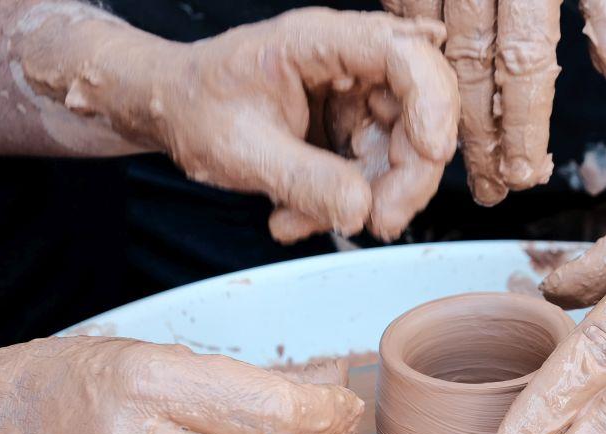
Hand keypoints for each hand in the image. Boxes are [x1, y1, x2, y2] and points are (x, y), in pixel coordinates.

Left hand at [15, 7, 458, 241]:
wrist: (173, 111)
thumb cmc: (197, 107)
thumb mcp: (243, 150)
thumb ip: (305, 180)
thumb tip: (360, 210)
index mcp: (320, 41)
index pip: (404, 53)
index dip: (432, 101)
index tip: (432, 152)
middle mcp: (347, 62)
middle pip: (418, 109)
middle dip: (408, 174)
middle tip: (380, 221)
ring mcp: (353, 96)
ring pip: (404, 148)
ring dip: (371, 198)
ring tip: (304, 218)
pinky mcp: (350, 128)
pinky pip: (375, 171)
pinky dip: (346, 203)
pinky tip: (298, 215)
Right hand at [383, 0, 605, 203]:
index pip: (525, 67)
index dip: (525, 127)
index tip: (526, 174)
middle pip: (476, 73)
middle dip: (483, 140)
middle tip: (492, 191)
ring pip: (434, 54)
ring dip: (445, 114)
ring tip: (455, 163)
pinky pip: (406, 20)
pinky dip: (415, 61)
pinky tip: (424, 96)